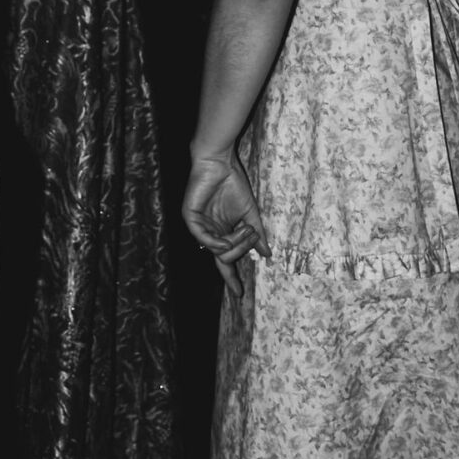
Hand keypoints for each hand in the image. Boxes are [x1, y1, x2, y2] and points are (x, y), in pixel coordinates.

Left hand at [184, 152, 267, 289]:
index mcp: (222, 233)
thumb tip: (267, 255)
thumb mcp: (250, 214)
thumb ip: (257, 235)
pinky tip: (226, 239)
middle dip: (242, 250)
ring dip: (235, 243)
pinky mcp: (190, 218)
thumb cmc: (233, 184)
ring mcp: (199, 227)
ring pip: (217, 251)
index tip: (240, 294)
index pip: (225, 262)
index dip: (232, 278)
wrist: (220, 163)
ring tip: (245, 228)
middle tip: (251, 234)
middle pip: (225, 259)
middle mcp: (210, 233)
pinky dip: (217, 243)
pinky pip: (203, 240)